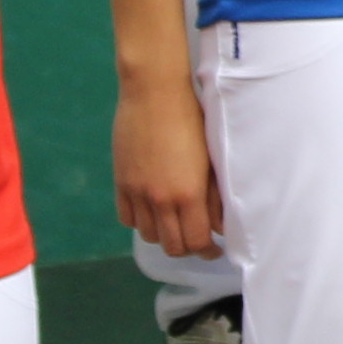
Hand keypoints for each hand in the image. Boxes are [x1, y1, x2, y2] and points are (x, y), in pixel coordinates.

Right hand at [115, 81, 223, 257]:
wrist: (154, 92)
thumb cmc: (191, 119)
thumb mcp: (210, 159)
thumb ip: (214, 197)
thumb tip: (220, 226)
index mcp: (188, 194)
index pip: (197, 242)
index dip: (208, 251)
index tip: (214, 248)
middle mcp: (161, 199)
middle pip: (172, 246)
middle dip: (188, 248)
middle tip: (197, 240)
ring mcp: (137, 192)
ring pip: (149, 235)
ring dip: (163, 235)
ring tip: (175, 225)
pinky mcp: (121, 181)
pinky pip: (127, 218)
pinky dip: (141, 221)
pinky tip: (153, 211)